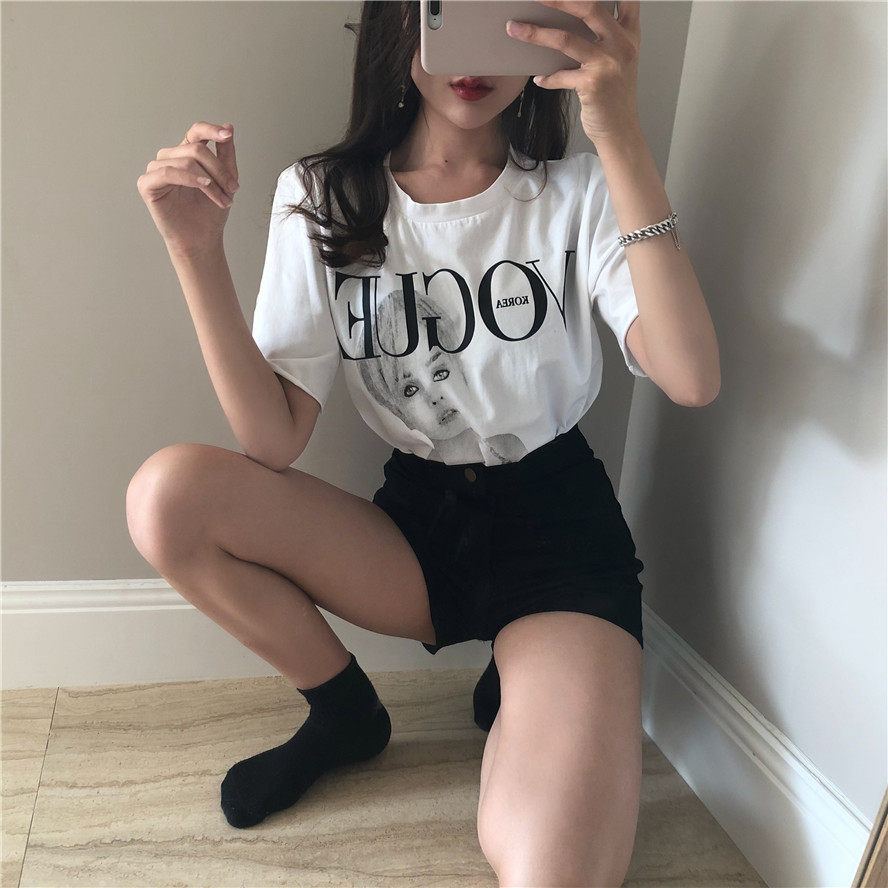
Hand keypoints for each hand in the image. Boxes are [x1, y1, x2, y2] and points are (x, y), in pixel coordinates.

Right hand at [137, 121, 239, 258]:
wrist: (202, 239)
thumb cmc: (210, 213)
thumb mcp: (226, 180)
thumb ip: (226, 154)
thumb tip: (229, 126)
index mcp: (186, 154)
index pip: (195, 131)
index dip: (211, 130)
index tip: (226, 134)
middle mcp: (169, 158)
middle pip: (195, 149)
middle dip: (219, 170)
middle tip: (233, 189)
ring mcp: (156, 170)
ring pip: (186, 161)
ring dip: (210, 181)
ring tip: (223, 199)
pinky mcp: (147, 184)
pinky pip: (168, 172)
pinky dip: (190, 178)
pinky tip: (204, 186)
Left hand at [506, 1, 641, 146]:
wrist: (620, 129)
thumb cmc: (614, 94)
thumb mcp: (617, 59)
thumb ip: (604, 36)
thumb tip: (568, 17)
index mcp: (629, 34)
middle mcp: (622, 44)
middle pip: (588, 8)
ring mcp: (608, 64)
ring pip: (566, 39)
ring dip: (536, 33)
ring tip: (514, 28)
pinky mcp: (593, 85)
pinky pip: (561, 75)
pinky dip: (547, 78)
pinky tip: (538, 79)